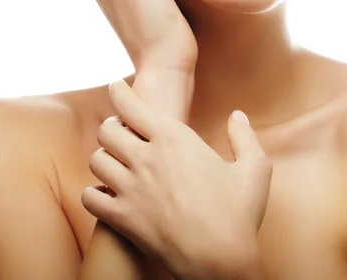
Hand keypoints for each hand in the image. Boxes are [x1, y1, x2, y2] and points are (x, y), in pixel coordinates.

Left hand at [82, 80, 272, 278]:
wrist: (222, 263)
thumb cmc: (240, 214)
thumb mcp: (255, 168)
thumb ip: (244, 136)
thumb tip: (237, 116)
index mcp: (175, 140)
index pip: (133, 106)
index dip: (120, 91)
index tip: (115, 85)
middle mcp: (147, 159)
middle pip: (108, 130)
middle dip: (113, 126)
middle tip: (122, 130)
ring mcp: (132, 190)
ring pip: (97, 160)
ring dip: (104, 157)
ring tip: (114, 159)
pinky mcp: (123, 219)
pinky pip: (90, 197)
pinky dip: (94, 192)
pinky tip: (107, 192)